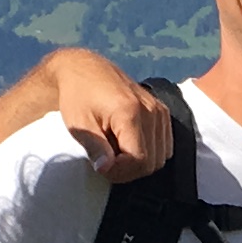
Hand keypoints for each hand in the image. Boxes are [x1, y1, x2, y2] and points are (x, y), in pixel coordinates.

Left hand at [44, 49, 167, 177]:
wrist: (83, 70)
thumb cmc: (77, 96)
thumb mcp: (79, 124)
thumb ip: (95, 148)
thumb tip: (106, 169)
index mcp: (130, 112)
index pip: (139, 160)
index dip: (121, 172)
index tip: (101, 167)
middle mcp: (151, 111)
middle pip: (153, 162)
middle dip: (129, 170)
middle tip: (107, 162)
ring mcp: (160, 111)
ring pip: (161, 157)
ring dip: (139, 162)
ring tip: (116, 153)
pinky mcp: (162, 112)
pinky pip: (164, 145)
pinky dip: (149, 152)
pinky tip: (128, 144)